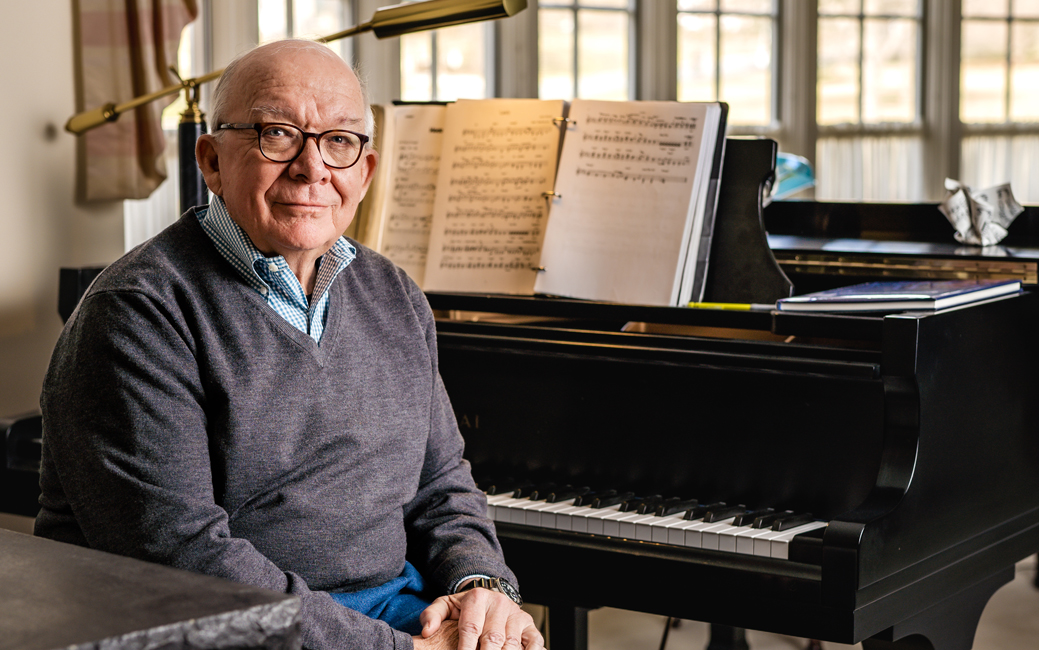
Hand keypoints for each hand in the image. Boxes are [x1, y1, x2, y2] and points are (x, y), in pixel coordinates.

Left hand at [419, 588, 543, 649]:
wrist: (488, 595)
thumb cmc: (465, 607)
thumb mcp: (445, 605)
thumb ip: (432, 616)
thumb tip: (427, 631)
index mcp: (477, 598)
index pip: (470, 628)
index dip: (465, 648)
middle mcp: (499, 604)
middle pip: (493, 637)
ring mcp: (516, 614)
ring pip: (512, 643)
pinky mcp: (529, 624)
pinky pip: (534, 641)